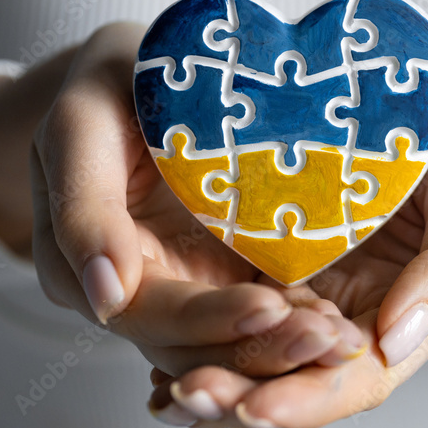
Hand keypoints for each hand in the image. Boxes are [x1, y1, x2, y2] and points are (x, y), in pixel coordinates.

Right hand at [25, 23, 365, 376]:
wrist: (145, 76)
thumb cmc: (110, 86)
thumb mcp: (81, 125)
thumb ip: (83, 206)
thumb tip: (106, 295)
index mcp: (81, 265)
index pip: (147, 314)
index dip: (207, 319)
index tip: (269, 307)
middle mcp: (133, 291)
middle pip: (195, 348)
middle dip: (262, 349)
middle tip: (328, 339)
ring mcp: (184, 288)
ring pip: (231, 349)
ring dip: (288, 351)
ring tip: (345, 344)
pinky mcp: (226, 278)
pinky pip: (263, 319)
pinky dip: (301, 325)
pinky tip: (346, 328)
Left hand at [147, 64, 427, 427]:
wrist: (416, 89)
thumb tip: (393, 341)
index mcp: (406, 313)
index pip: (358, 381)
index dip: (310, 401)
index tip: (259, 409)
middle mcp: (351, 316)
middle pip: (295, 380)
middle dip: (241, 399)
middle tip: (185, 399)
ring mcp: (306, 290)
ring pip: (254, 355)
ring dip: (210, 376)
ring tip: (162, 396)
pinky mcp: (268, 259)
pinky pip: (229, 309)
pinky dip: (195, 335)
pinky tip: (151, 349)